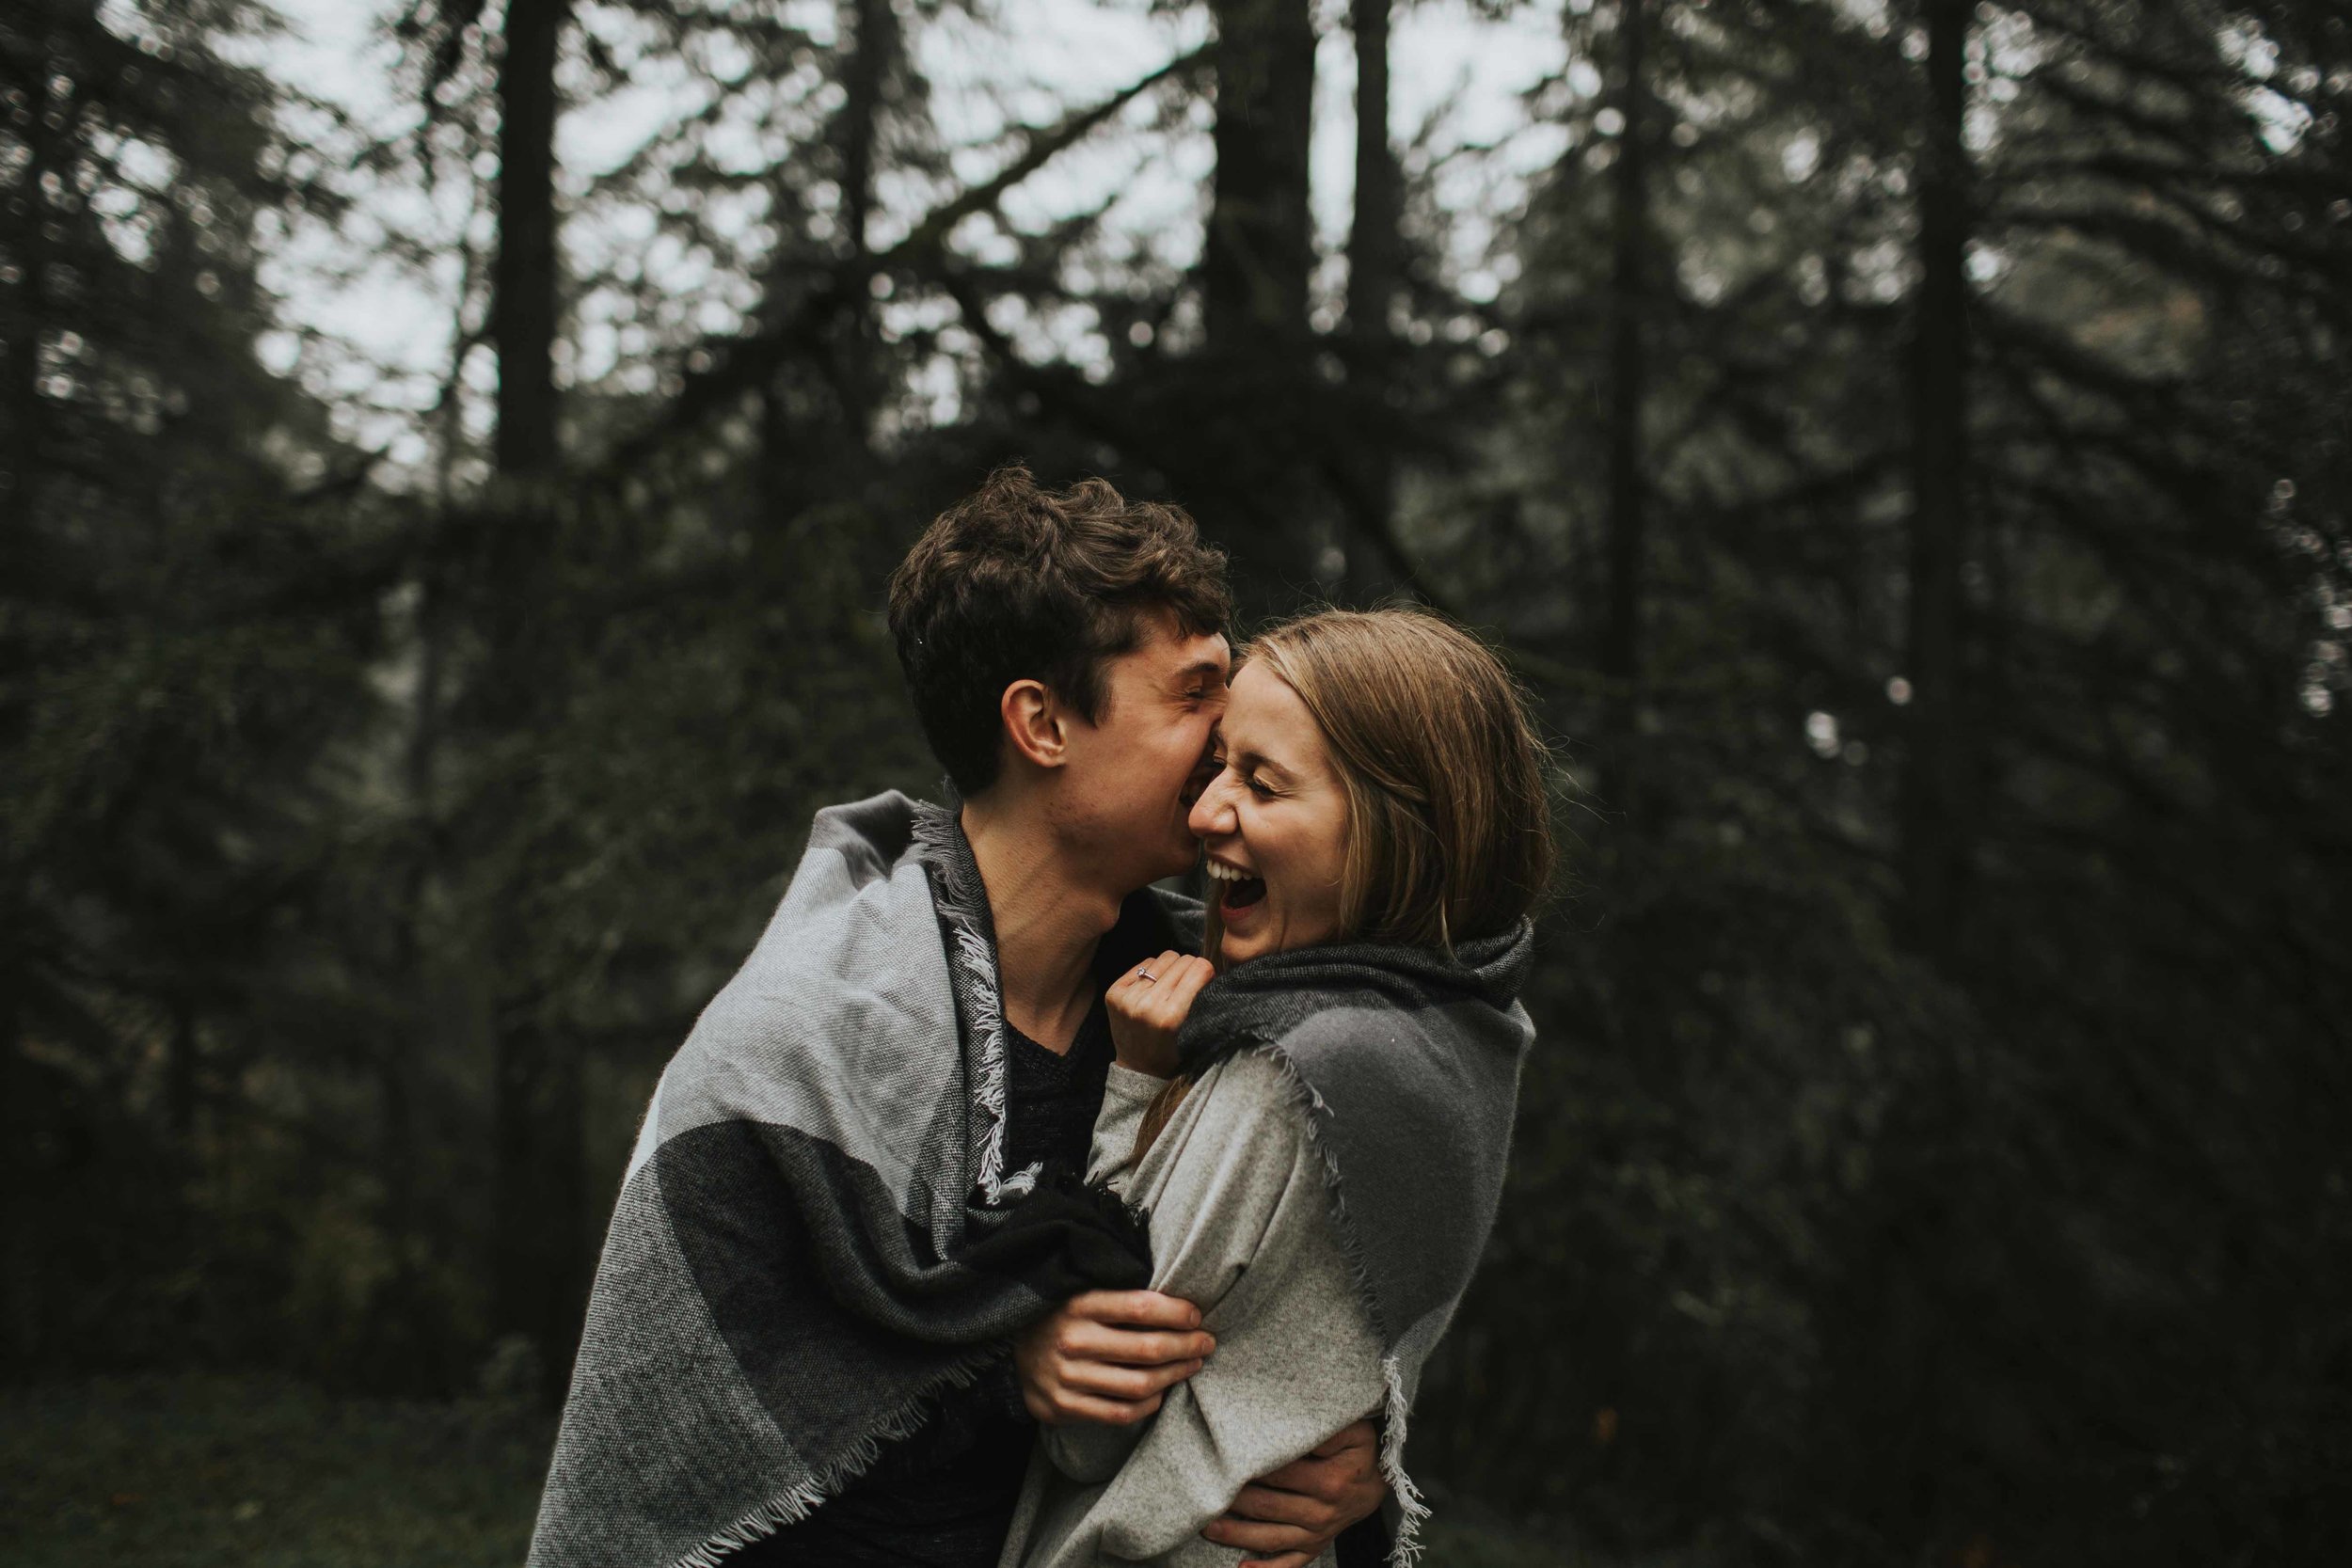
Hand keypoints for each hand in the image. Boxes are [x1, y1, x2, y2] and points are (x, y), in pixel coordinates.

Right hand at [1013, 1289, 1214, 1425]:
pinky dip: (1149, 1404)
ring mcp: (1069, 1377)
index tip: (1197, 1315)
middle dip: (1187, 1345)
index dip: (1176, 1312)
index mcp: (1080, 1304)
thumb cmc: (1062, 1320)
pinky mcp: (1066, 1406)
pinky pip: (1121, 1412)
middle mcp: (1074, 1340)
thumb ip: (1121, 1298)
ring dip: (1175, 1375)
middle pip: (1147, 1348)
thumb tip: (1178, 1303)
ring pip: (1140, 1384)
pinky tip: (1161, 1392)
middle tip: (1207, 1342)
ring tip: (1192, 1365)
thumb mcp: (1082, 1295)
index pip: (1140, 1307)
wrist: (1011, 1356)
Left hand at [1106, 950, 1215, 1077]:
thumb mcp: (1195, 1032)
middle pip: (1182, 960)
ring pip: (1163, 958)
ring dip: (1170, 969)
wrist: (1137, 1070)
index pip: (1200, 968)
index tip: (1205, 980)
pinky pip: (1144, 964)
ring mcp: (1128, 998)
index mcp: (1171, 1016)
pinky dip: (1152, 972)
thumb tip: (1207, 966)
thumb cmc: (1173, 1053)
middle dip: (1190, 970)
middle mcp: (1147, 1004)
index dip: (1206, 972)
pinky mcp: (1114, 992)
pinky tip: (1152, 988)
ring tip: (1169, 987)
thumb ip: (1202, 1000)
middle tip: (1188, 985)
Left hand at [1202, 1418, 1386, 1567]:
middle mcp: (1321, 1512)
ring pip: (1270, 1537)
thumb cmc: (1361, 1452)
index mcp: (1329, 1482)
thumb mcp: (1353, 1431)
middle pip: (1267, 1506)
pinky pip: (1289, 1564)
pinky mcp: (1314, 1547)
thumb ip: (1325, 1430)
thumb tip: (1294, 1427)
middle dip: (1233, 1501)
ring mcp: (1317, 1534)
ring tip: (1206, 1527)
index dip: (1250, 1467)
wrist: (1381, 1483)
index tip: (1223, 1459)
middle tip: (1202, 1492)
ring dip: (1236, 1534)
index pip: (1279, 1474)